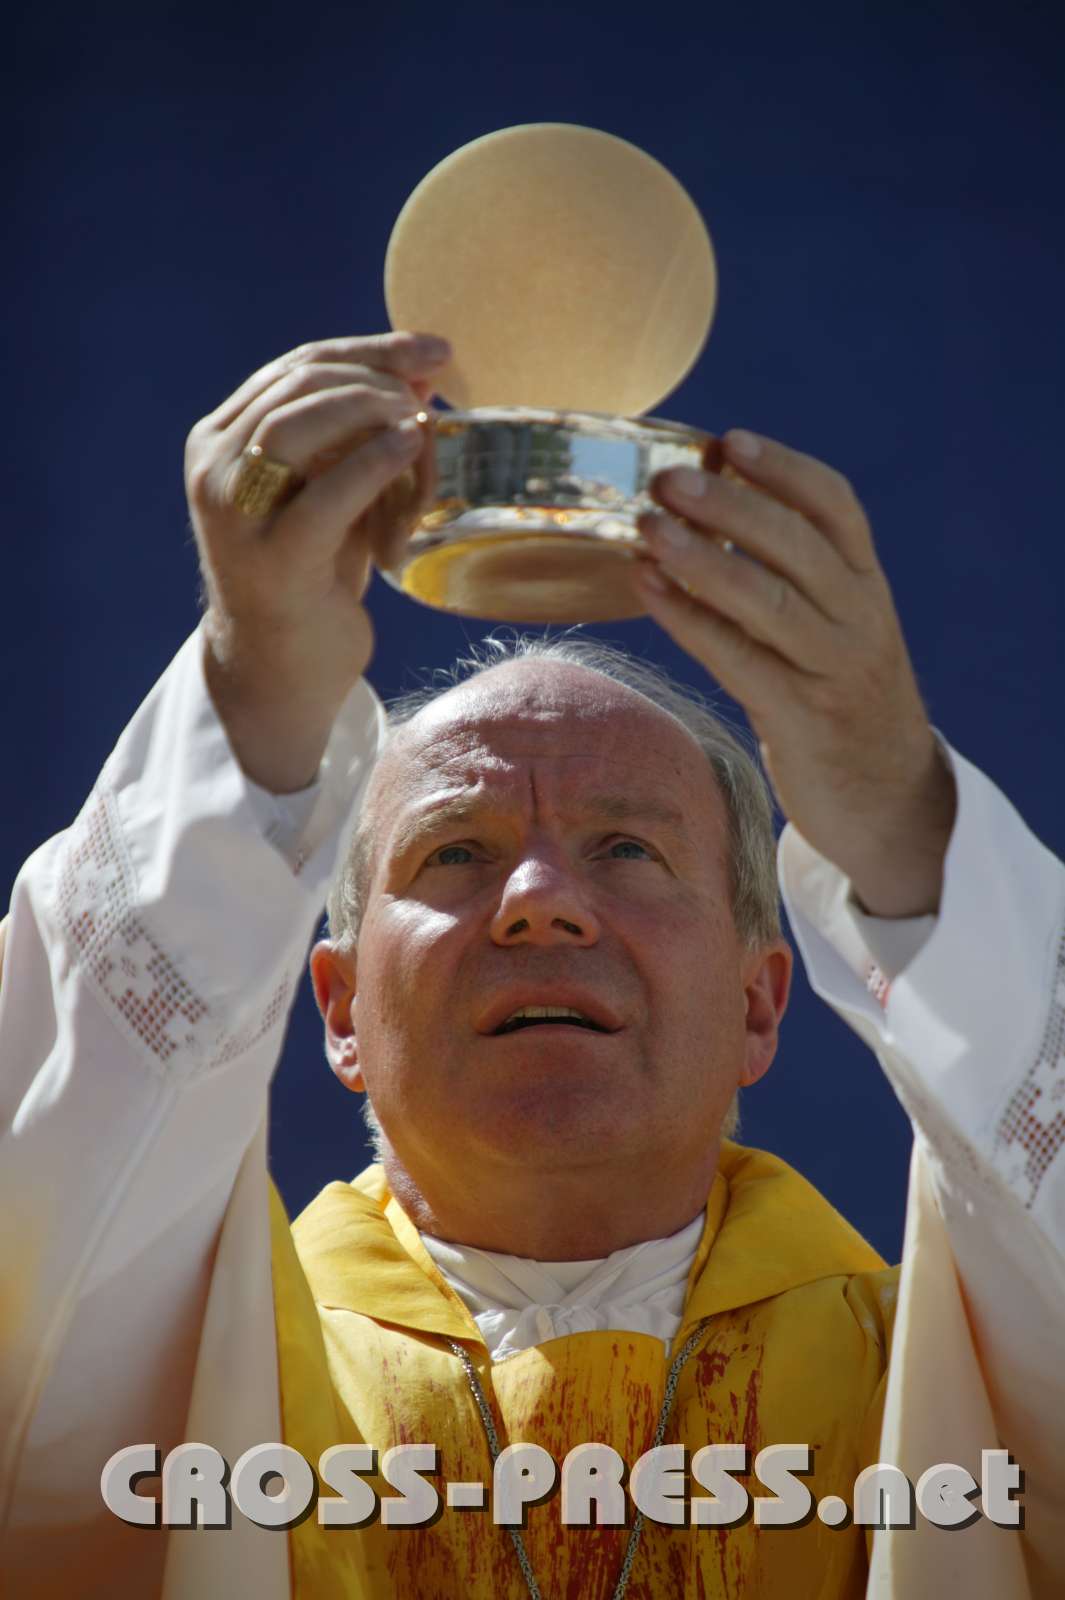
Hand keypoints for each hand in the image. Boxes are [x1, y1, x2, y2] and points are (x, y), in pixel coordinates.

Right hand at [186, 330, 449, 790]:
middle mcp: (213, 469)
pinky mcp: (273, 560)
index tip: (431, 349)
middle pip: (297, 386)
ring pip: (299, 425)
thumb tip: (421, 372)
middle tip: (433, 386)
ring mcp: (235, 515)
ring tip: (421, 420)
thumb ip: (358, 435)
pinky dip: (375, 461)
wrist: (281, 669)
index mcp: (219, 440)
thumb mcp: (332, 491)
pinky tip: (412, 447)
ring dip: (370, 409)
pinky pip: (327, 495)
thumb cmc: (313, 576)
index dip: (367, 348)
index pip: (293, 367)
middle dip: (374, 374)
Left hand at [634, 430, 955, 916]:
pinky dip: (689, 620)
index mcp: (868, 585)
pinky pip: (739, 660)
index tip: (728, 440)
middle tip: (665, 480)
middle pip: (795, 545)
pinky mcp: (802, 719)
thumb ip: (790, 575)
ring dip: (700, 558)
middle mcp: (860, 618)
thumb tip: (703, 506)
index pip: (836, 507)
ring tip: (646, 528)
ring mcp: (834, 669)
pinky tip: (648, 590)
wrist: (889, 798)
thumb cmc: (840, 698)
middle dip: (727, 505)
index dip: (782, 469)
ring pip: (766, 599)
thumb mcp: (835, 627)